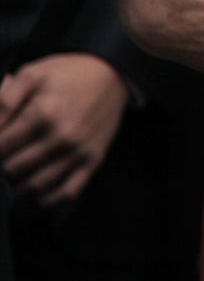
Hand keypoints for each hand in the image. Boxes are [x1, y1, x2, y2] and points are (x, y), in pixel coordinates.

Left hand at [0, 54, 128, 208]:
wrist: (114, 74)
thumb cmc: (68, 73)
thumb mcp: (32, 73)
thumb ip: (5, 99)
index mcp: (42, 113)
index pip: (1, 148)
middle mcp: (61, 137)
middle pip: (14, 170)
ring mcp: (78, 152)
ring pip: (37, 187)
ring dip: (16, 194)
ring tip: (8, 191)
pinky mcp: (93, 161)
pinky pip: (68, 193)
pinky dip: (48, 206)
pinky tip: (33, 207)